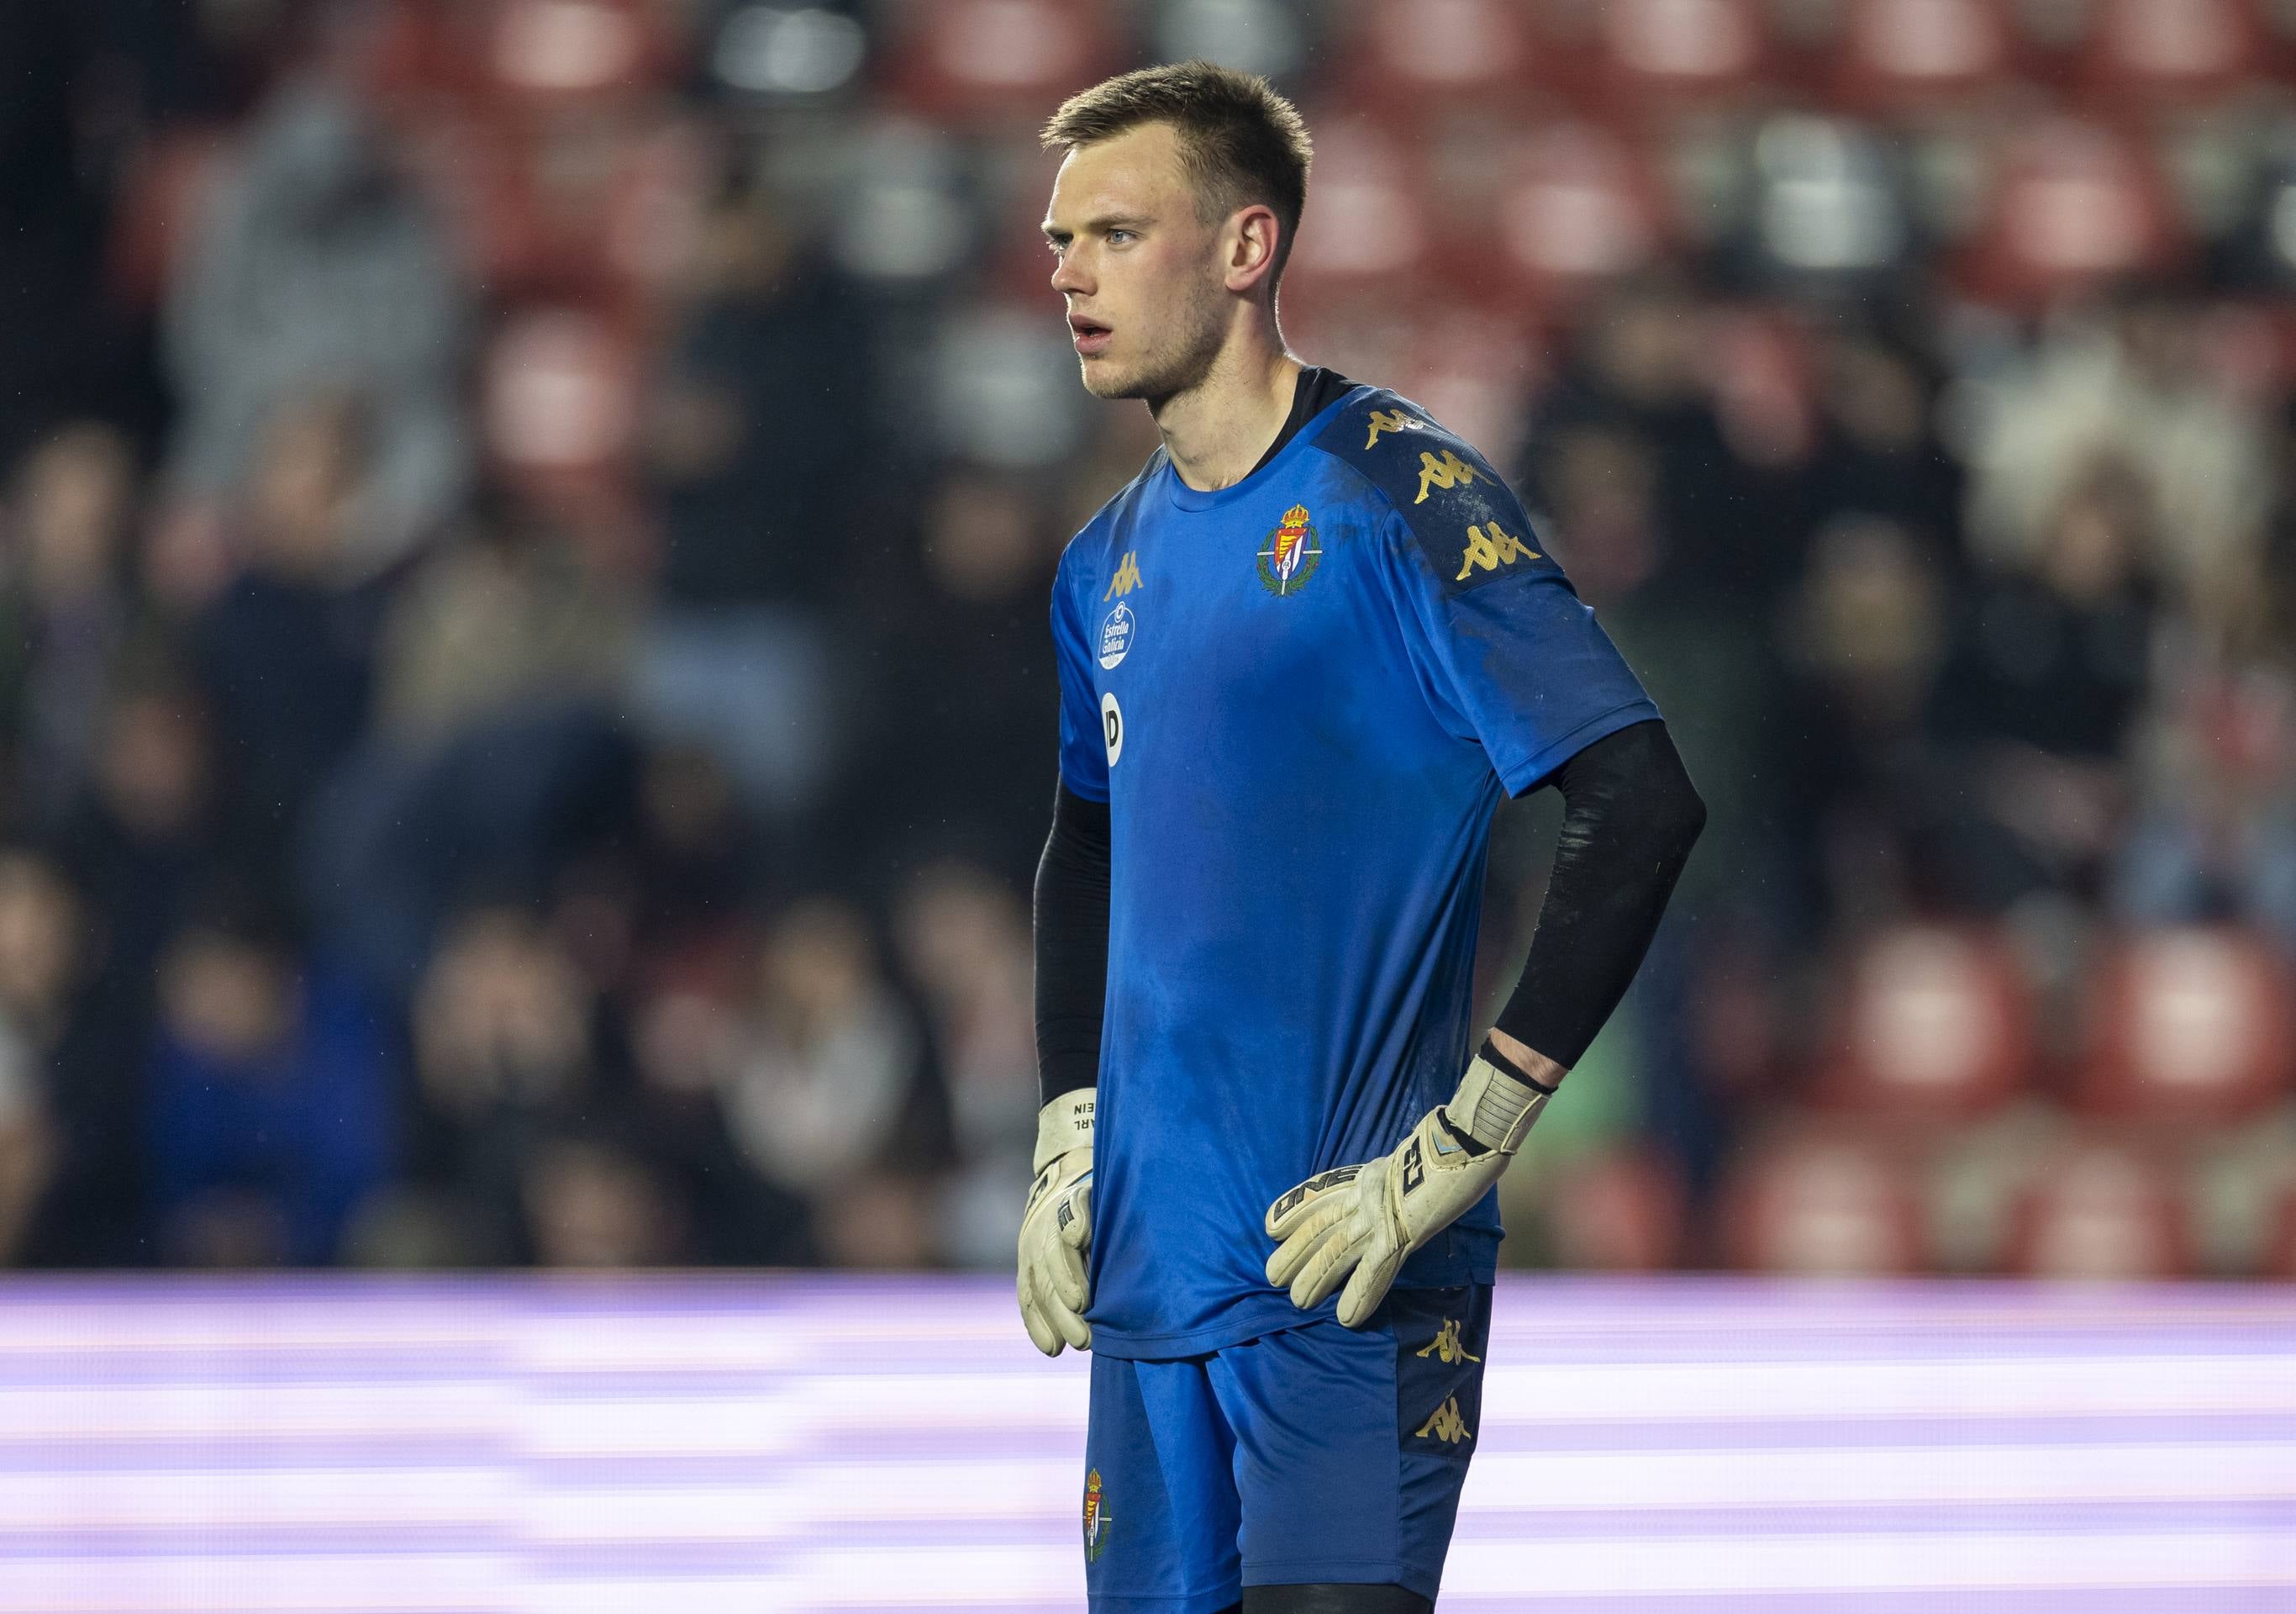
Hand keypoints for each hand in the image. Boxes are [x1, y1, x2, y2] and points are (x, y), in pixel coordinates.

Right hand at [1018, 1089, 1094, 1354]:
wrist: (1066, 1176)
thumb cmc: (1104, 1192)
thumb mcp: (1108, 1193)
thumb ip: (1098, 1214)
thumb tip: (1080, 1234)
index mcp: (1071, 1205)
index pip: (1065, 1239)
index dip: (1071, 1271)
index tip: (1082, 1300)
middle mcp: (1045, 1228)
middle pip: (1050, 1272)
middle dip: (1065, 1308)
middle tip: (1085, 1338)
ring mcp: (1031, 1248)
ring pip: (1036, 1287)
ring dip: (1051, 1321)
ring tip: (1067, 1348)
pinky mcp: (1027, 1266)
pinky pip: (1026, 1297)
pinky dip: (1036, 1324)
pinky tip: (1049, 1348)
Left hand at [1265, 1052, 1550, 1327]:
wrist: (1464, 1138)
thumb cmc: (1453, 1142)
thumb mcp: (1416, 1155)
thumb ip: (1403, 1173)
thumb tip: (1411, 1179)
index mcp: (1370, 1175)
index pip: (1323, 1194)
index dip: (1294, 1211)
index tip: (1270, 1227)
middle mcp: (1366, 1194)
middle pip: (1320, 1226)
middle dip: (1296, 1253)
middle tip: (1272, 1277)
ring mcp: (1379, 1215)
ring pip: (1336, 1251)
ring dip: (1315, 1279)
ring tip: (1298, 1303)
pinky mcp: (1400, 1234)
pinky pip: (1374, 1271)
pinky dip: (1360, 1296)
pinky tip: (1347, 1319)